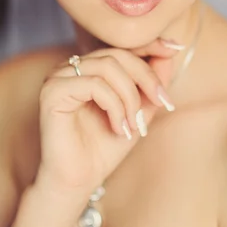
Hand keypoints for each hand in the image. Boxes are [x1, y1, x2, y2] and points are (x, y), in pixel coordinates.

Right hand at [34, 38, 179, 197]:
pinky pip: (94, 84)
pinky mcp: (52, 91)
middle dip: (146, 78)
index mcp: (88, 67)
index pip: (121, 46)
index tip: (174, 48)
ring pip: (108, 67)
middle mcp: (70, 67)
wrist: (80, 180)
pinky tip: (118, 127)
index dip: (149, 45)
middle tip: (161, 103)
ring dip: (130, 97)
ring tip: (134, 124)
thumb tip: (169, 50)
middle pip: (117, 54)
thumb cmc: (105, 146)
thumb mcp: (139, 108)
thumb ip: (151, 81)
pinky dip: (114, 106)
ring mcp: (58, 77)